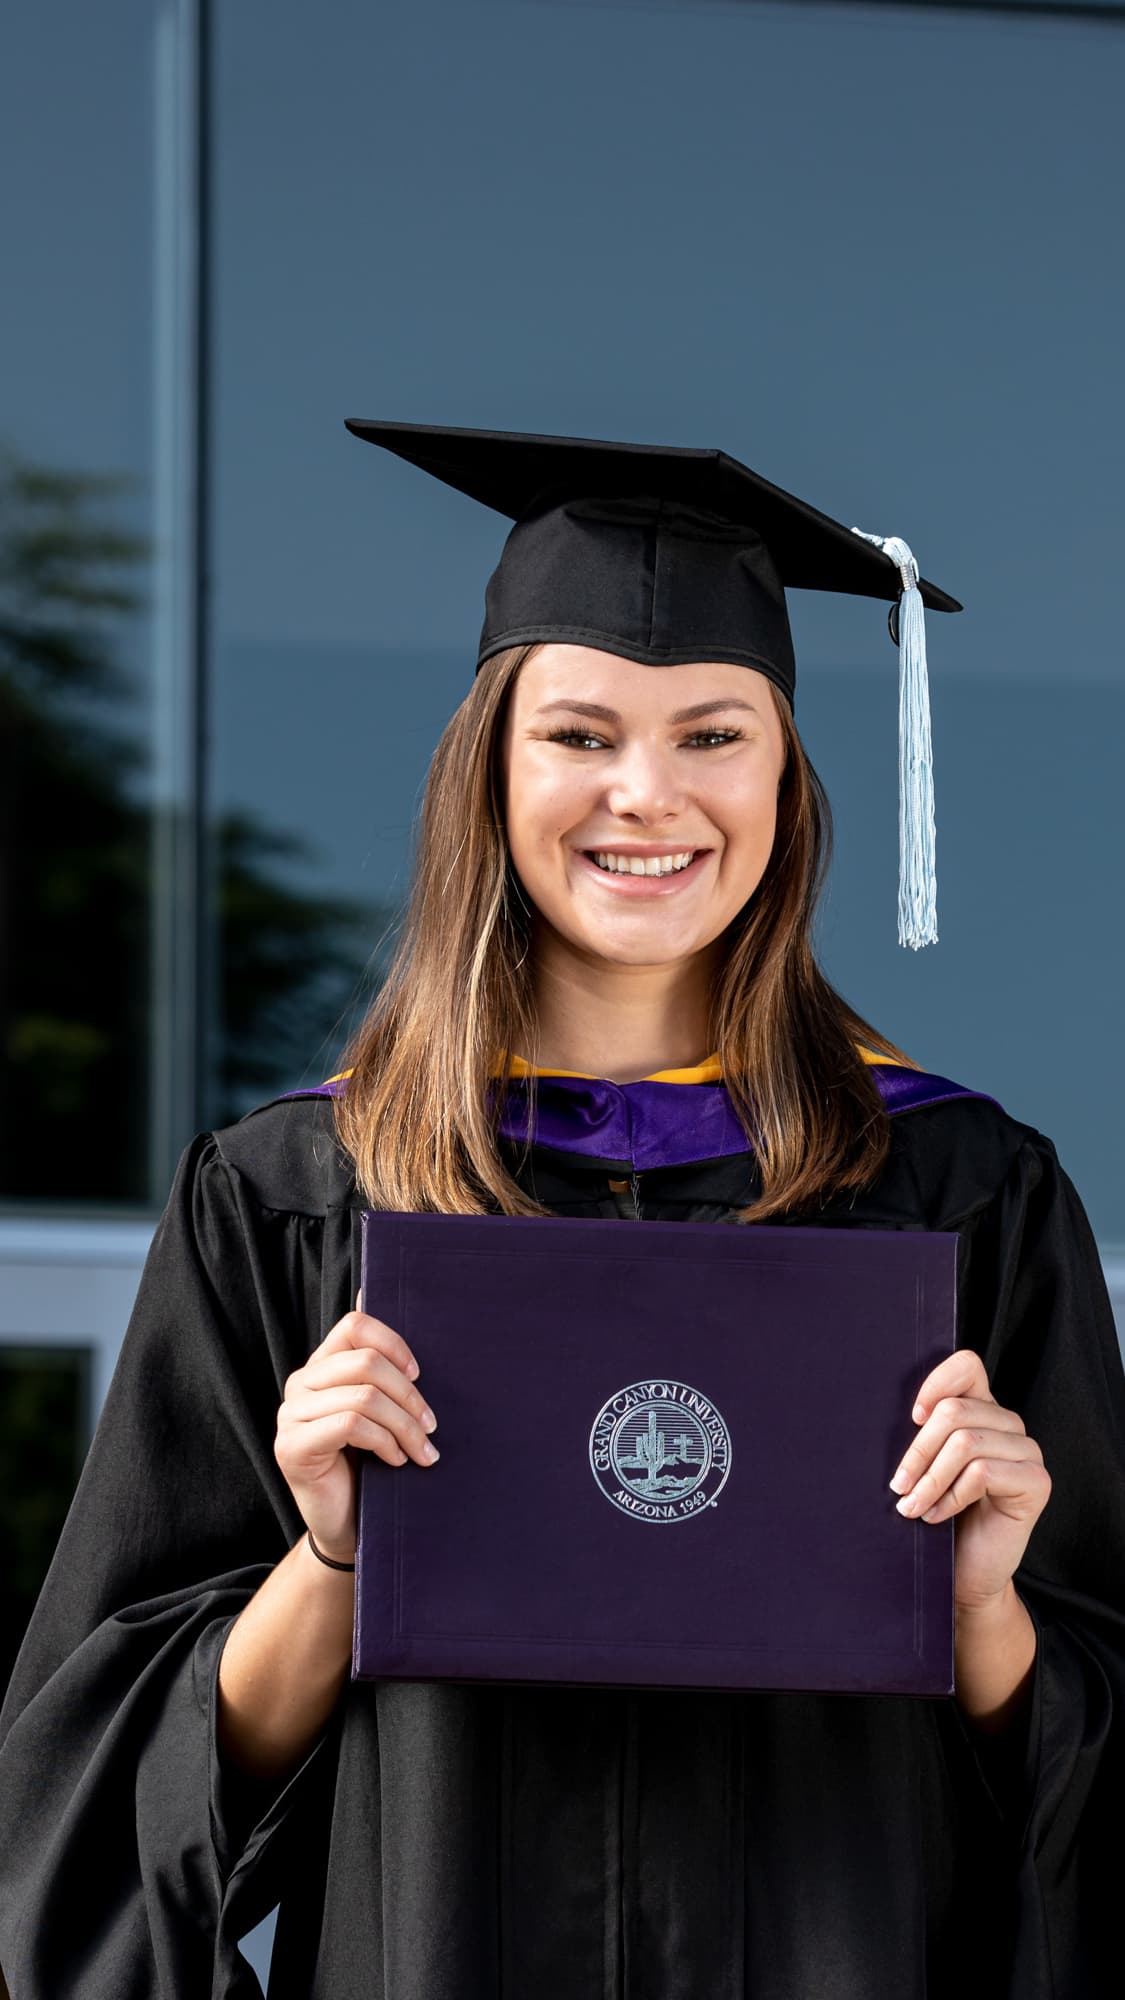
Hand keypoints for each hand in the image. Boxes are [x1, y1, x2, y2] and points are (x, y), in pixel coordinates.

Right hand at [274, 1295, 438, 1562]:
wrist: (346, 1525)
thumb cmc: (369, 1465)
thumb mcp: (380, 1411)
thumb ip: (381, 1369)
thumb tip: (375, 1296)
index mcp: (321, 1366)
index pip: (355, 1326)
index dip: (394, 1344)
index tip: (419, 1376)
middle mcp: (300, 1383)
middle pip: (366, 1362)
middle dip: (409, 1396)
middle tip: (431, 1426)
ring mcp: (290, 1415)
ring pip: (364, 1396)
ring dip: (404, 1426)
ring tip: (422, 1451)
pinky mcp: (292, 1447)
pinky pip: (350, 1425)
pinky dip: (384, 1442)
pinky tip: (396, 1460)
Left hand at [888, 1347, 1051, 1611]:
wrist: (966, 1575)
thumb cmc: (938, 1516)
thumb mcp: (924, 1466)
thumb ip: (921, 1433)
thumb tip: (877, 1405)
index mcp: (983, 1410)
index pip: (967, 1365)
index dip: (936, 1383)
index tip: (912, 1418)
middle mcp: (1009, 1425)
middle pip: (955, 1411)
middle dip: (918, 1451)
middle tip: (898, 1486)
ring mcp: (1028, 1452)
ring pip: (966, 1443)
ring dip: (929, 1480)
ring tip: (911, 1506)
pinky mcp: (1036, 1482)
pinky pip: (982, 1473)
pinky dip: (950, 1496)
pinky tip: (937, 1516)